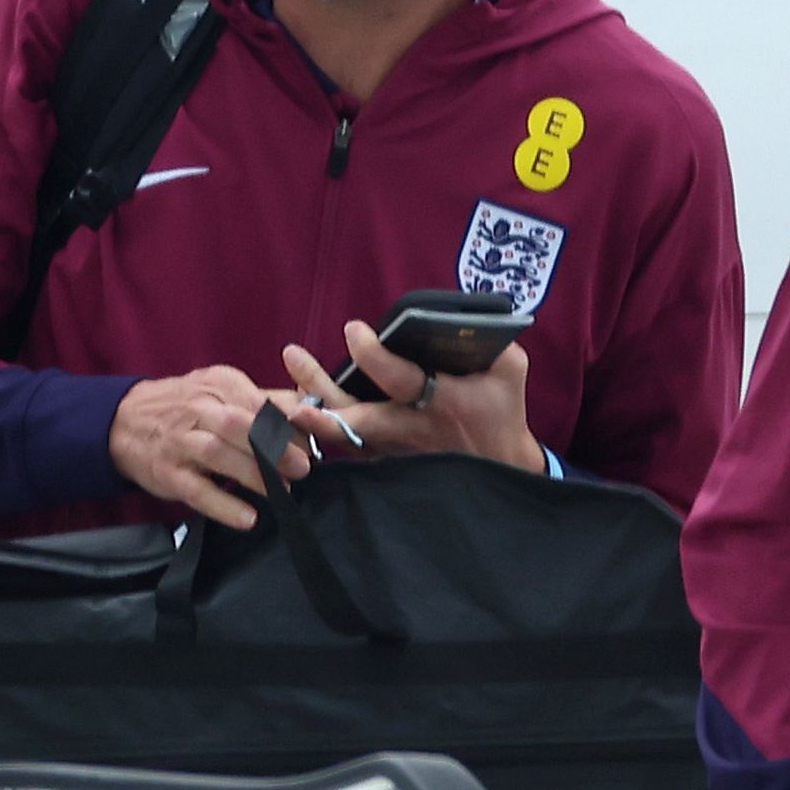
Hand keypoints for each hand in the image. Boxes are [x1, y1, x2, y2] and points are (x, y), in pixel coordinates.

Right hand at [110, 367, 304, 528]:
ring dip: (253, 474)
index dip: (290, 422)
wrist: (124, 422)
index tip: (315, 439)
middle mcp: (198, 409)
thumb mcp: (222, 391)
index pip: (260, 402)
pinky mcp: (168, 474)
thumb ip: (266, 401)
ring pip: (218, 455)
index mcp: (219, 385)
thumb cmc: (185, 408)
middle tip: (301, 468)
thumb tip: (312, 414)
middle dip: (274, 447)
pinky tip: (247, 517)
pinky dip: (223, 505)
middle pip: (240, 425)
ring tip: (281, 491)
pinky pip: (197, 491)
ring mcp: (180, 443)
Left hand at [280, 326, 545, 473]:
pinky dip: (315, 426)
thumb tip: (456, 317)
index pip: (402, 380)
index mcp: (444, 403)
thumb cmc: (502, 411)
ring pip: (343, 432)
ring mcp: (393, 450)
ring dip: (308, 409)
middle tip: (293, 357)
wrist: (499, 472)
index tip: (352, 330)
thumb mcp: (509, 372)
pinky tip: (291, 405)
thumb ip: (489, 342)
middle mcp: (412, 430)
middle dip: (321, 392)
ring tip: (280, 385)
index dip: (373, 356)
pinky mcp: (382, 460)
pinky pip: (343, 444)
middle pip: (357, 416)